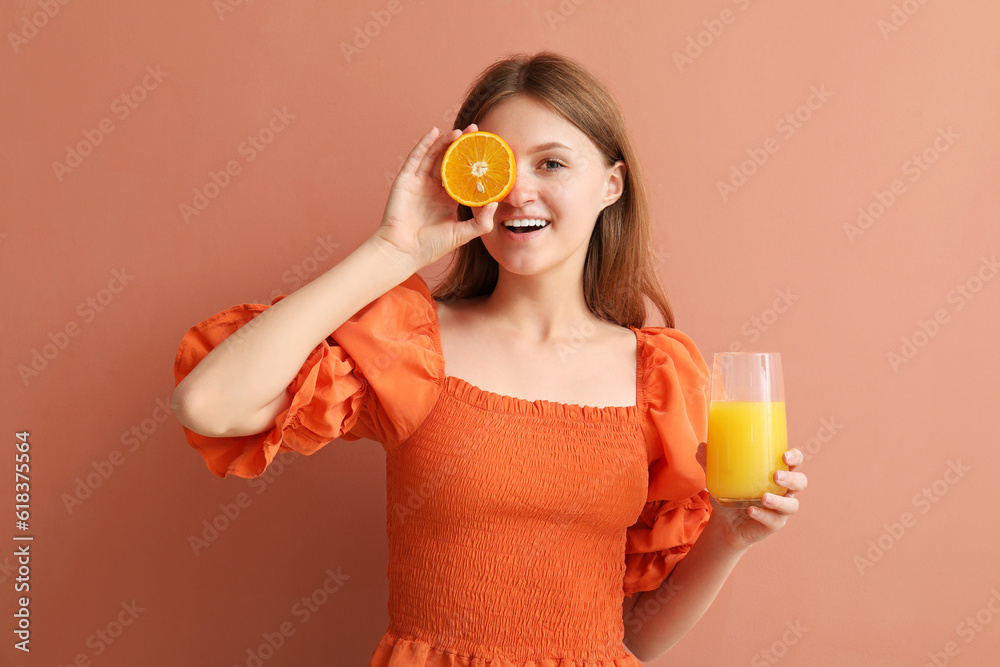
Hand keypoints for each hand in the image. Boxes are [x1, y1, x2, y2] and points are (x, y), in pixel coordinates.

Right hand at [371, 125, 497, 268]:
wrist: (404, 251)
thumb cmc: (431, 246)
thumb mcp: (462, 234)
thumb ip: (481, 222)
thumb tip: (496, 204)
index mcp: (447, 199)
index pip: (462, 174)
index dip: (473, 161)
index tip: (486, 150)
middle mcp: (433, 188)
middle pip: (449, 160)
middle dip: (462, 145)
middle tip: (476, 131)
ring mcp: (419, 182)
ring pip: (434, 155)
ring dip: (446, 141)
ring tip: (460, 131)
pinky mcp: (405, 180)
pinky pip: (416, 158)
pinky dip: (425, 144)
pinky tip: (435, 132)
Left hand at [696, 444, 807, 550]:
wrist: (725, 523)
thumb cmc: (730, 493)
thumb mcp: (719, 477)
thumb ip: (711, 461)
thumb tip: (701, 445)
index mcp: (776, 471)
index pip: (795, 461)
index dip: (795, 457)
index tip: (785, 454)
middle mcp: (784, 490)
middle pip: (800, 482)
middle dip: (792, 478)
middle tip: (776, 475)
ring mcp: (781, 509)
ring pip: (792, 504)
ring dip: (780, 501)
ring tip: (764, 497)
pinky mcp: (774, 524)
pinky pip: (774, 521)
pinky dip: (763, 515)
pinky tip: (751, 510)